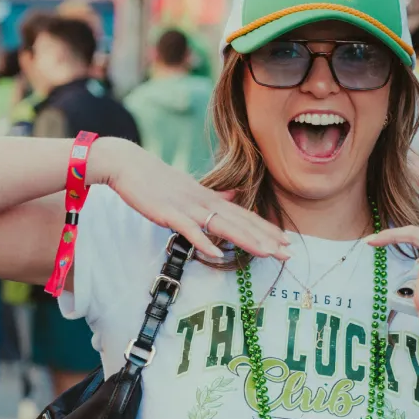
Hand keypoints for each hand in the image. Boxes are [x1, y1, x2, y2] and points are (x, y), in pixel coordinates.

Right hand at [89, 138, 290, 260]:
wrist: (129, 165)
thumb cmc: (158, 179)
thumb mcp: (191, 187)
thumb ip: (214, 194)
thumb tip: (235, 195)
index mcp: (210, 197)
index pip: (244, 215)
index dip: (266, 229)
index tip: (286, 242)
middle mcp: (204, 201)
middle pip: (241, 222)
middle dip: (266, 238)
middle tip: (289, 253)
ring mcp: (187, 207)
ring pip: (223, 225)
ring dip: (246, 239)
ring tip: (267, 253)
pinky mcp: (168, 213)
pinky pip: (189, 230)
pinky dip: (203, 241)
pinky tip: (218, 253)